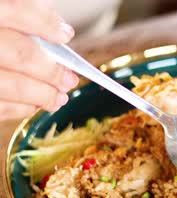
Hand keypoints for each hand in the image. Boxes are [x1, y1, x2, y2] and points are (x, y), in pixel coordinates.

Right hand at [0, 0, 78, 120]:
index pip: (18, 12)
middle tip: (70, 80)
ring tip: (59, 98)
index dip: (45, 23)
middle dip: (52, 71)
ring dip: (40, 95)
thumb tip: (59, 33)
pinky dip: (18, 108)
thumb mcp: (5, 8)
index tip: (65, 35)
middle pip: (19, 54)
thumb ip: (25, 13)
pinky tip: (33, 105)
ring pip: (8, 85)